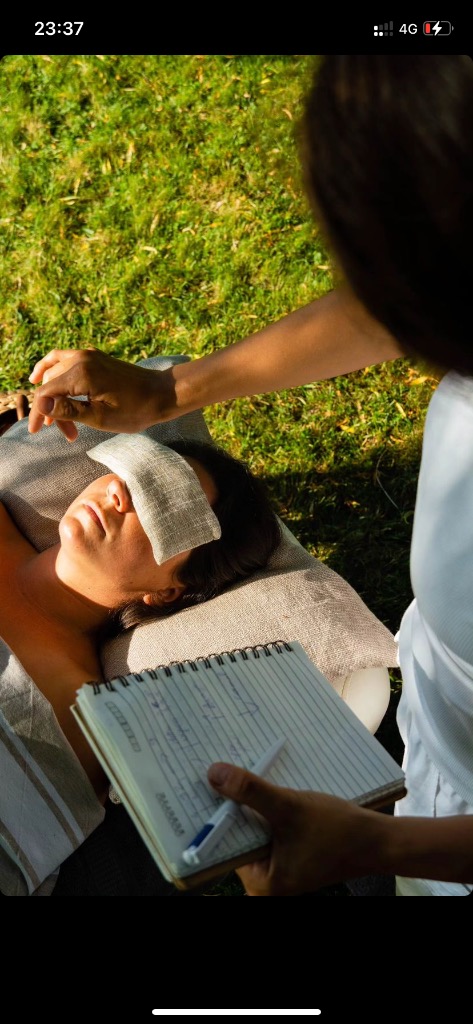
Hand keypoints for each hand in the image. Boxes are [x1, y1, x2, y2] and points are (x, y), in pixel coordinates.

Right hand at [28, 348, 170, 440]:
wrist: (161, 393)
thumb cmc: (136, 410)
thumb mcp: (101, 418)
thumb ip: (70, 411)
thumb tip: (42, 405)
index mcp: (82, 374)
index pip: (46, 393)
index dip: (38, 414)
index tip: (35, 432)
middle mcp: (81, 358)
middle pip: (51, 384)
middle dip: (52, 410)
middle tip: (67, 434)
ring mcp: (87, 354)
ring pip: (54, 372)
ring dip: (53, 394)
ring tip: (58, 418)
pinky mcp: (93, 356)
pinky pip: (63, 359)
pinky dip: (52, 371)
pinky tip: (42, 379)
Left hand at [207, 762, 380, 894]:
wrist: (377, 840)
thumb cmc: (338, 831)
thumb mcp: (289, 807)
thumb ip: (251, 793)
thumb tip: (213, 774)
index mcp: (261, 883)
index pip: (224, 845)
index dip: (212, 814)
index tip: (200, 785)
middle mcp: (264, 880)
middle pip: (236, 835)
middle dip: (229, 806)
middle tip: (212, 770)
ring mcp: (277, 866)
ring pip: (251, 828)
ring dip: (246, 803)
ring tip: (230, 771)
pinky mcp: (287, 851)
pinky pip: (265, 827)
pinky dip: (262, 807)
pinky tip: (255, 783)